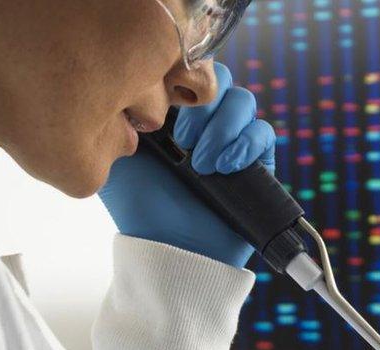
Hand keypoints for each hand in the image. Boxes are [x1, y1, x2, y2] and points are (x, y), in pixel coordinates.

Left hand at [98, 62, 275, 267]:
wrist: (172, 251)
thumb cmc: (140, 209)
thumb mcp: (115, 158)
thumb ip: (116, 121)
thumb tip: (129, 88)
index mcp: (173, 113)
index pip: (189, 69)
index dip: (184, 77)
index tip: (166, 102)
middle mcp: (204, 123)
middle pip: (221, 80)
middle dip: (204, 106)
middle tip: (183, 139)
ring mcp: (232, 142)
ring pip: (244, 103)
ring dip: (223, 128)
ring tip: (203, 163)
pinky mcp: (256, 164)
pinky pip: (264, 134)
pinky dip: (246, 144)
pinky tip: (225, 167)